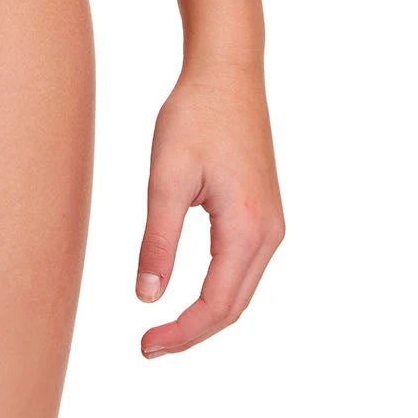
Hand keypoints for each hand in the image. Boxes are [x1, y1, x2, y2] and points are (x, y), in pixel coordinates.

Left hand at [135, 64, 284, 355]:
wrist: (228, 72)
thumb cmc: (195, 115)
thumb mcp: (166, 176)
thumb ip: (158, 239)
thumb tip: (148, 297)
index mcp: (246, 226)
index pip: (216, 304)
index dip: (182, 333)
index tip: (145, 345)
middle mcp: (269, 231)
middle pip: (234, 306)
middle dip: (193, 331)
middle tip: (149, 344)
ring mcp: (271, 222)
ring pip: (241, 289)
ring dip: (207, 314)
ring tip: (164, 325)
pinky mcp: (265, 211)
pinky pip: (244, 267)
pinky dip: (219, 289)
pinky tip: (190, 291)